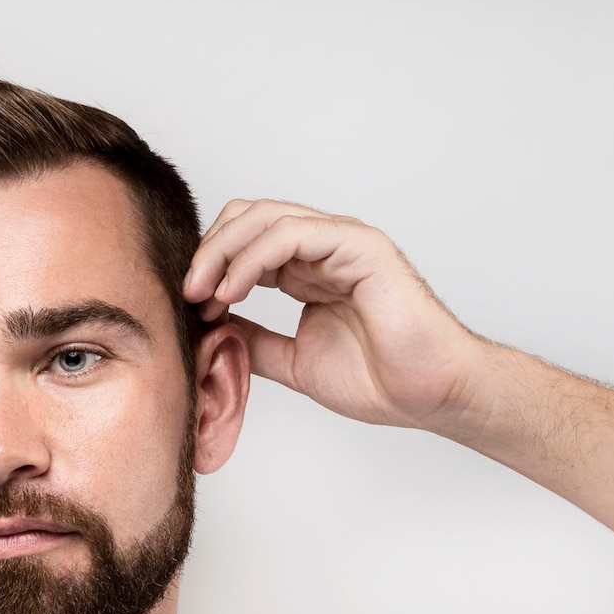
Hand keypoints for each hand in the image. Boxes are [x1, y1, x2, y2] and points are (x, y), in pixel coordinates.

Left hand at [182, 199, 488, 433]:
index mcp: (307, 270)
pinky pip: (293, 233)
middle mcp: (323, 249)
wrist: (426, 395)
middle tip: (186, 292)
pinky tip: (232, 291)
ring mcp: (342, 242)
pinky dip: (252, 258)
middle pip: (248, 218)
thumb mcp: (291, 361)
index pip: (245, 241)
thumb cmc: (378, 379)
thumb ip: (253, 340)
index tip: (188, 306)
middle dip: (208, 251)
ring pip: (265, 217)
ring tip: (202, 292)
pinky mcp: (360, 246)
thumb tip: (210, 331)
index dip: (210, 265)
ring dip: (222, 251)